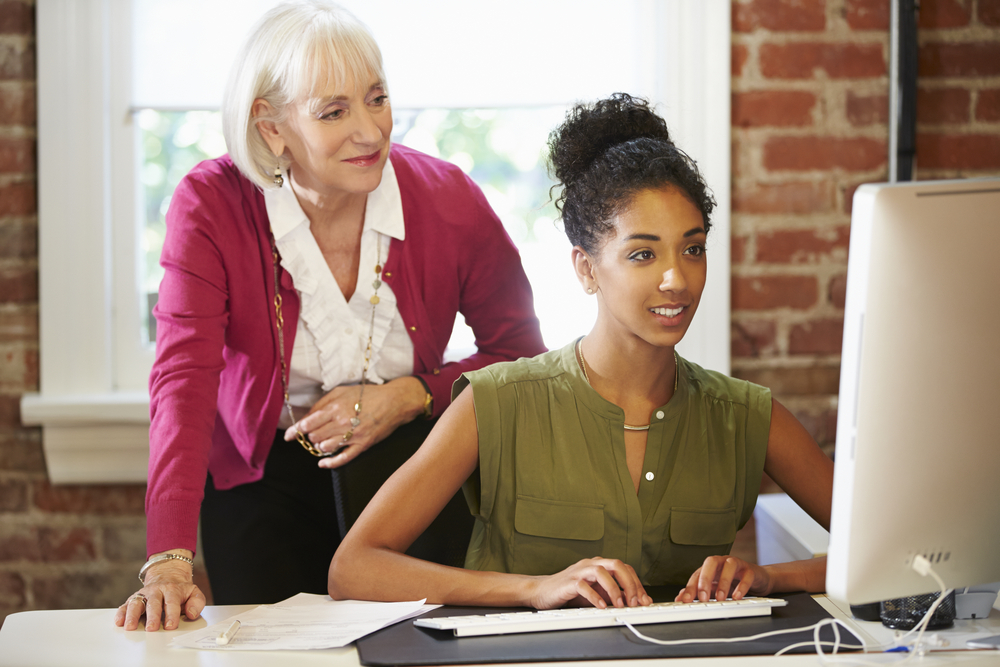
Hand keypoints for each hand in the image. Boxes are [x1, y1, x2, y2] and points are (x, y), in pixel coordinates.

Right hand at [113, 554, 204, 631]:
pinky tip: (119, 621)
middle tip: (152, 628)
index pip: (172, 602)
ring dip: (132, 615)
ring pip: (137, 603)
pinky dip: (121, 613)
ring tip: (130, 627)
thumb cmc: (180, 590)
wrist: (168, 574)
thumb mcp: (193, 592)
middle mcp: (156, 591)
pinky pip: (126, 604)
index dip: (172, 614)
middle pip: (154, 603)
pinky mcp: (134, 598)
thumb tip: (191, 614)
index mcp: (172, 590)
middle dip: (153, 616)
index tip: (170, 626)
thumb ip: (197, 603)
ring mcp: (144, 594)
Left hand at [284, 377, 426, 468]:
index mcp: (335, 407)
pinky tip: (323, 463)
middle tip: (314, 433)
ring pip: (325, 448)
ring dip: (320, 446)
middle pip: (315, 436)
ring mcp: (353, 435)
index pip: (308, 423)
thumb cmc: (368, 394)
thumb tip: (308, 416)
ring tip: (324, 440)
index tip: (288, 436)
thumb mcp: (342, 391)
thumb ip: (323, 403)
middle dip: (311, 436)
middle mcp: (342, 422)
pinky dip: (330, 463)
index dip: (295, 431)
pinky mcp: (363, 445)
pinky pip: (343, 458)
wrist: (394, 401)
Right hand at [528, 558, 651, 609]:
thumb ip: (613, 595)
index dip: (636, 583)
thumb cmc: (569, 592)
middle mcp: (590, 564)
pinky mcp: (568, 582)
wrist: (542, 591)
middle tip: (635, 602)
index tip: (644, 600)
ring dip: (614, 589)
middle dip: (629, 583)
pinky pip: (583, 586)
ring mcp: (579, 571)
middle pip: (616, 565)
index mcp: (599, 565)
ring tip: (620, 605)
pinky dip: (594, 596)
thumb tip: (635, 602)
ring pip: (601, 572)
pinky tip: (601, 606)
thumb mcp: (596, 593)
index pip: (624, 568)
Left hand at [675, 555, 771, 602]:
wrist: (756, 577)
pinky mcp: (750, 570)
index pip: (697, 574)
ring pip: (729, 565)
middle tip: (703, 597)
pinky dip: (742, 586)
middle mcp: (722, 562)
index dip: (690, 587)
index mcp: (710, 567)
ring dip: (723, 582)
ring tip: (720, 598)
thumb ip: (697, 591)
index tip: (685, 601)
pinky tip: (737, 597)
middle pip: (710, 562)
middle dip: (705, 579)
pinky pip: (747, 575)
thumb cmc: (732, 581)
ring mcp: (737, 564)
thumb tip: (680, 598)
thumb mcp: (713, 587)